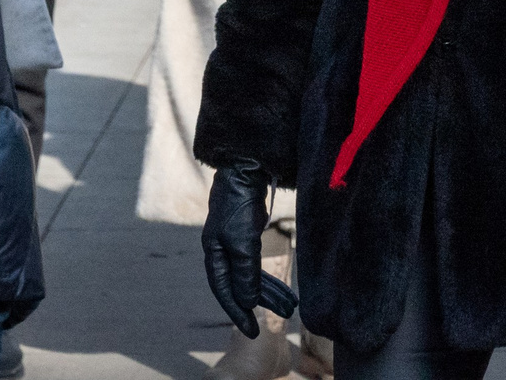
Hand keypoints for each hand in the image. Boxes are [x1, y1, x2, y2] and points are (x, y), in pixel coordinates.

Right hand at [202, 160, 299, 338]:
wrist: (244, 173)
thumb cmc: (239, 206)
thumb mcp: (243, 242)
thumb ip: (246, 272)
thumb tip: (248, 301)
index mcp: (214, 255)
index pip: (225, 292)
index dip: (238, 313)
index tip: (252, 332)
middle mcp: (222, 252)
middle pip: (239, 286)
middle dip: (259, 305)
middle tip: (279, 320)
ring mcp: (234, 245)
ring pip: (251, 277)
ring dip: (270, 292)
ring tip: (291, 306)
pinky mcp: (247, 238)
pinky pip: (257, 266)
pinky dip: (269, 278)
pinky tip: (282, 289)